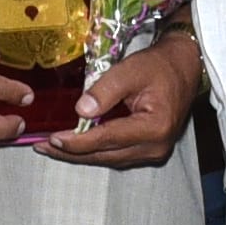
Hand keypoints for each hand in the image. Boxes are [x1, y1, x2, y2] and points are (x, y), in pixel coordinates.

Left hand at [38, 37, 198, 167]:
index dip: (77, 141)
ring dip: (80, 154)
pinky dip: (94, 150)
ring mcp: (154, 151)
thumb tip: (80, 111)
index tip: (51, 139)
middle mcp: (155, 146)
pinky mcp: (149, 150)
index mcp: (154, 127)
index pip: (107, 139)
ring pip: (109, 158)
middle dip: (71, 153)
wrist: (184, 67)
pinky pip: (116, 154)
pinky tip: (75, 145)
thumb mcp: (131, 70)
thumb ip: (105, 90)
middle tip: (41, 147)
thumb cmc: (160, 66)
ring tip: (52, 148)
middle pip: (105, 155)